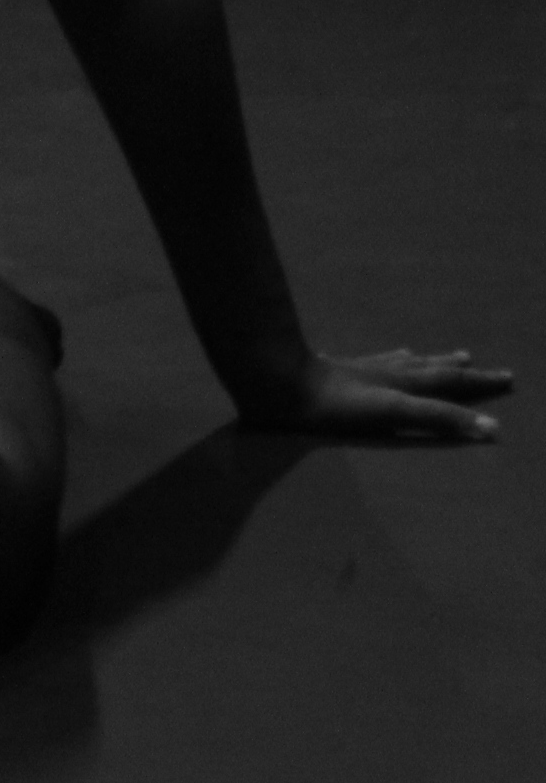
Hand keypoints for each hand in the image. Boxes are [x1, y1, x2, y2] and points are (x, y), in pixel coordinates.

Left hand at [238, 347, 511, 442]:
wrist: (276, 382)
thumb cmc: (333, 405)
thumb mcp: (391, 414)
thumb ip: (437, 419)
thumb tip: (490, 427)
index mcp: (401, 385)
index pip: (449, 383)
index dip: (479, 384)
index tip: (507, 377)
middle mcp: (384, 372)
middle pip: (429, 369)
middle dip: (458, 371)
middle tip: (480, 363)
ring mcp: (358, 369)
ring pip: (402, 363)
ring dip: (428, 361)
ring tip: (446, 355)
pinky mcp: (333, 370)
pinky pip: (371, 361)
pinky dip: (388, 358)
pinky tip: (382, 357)